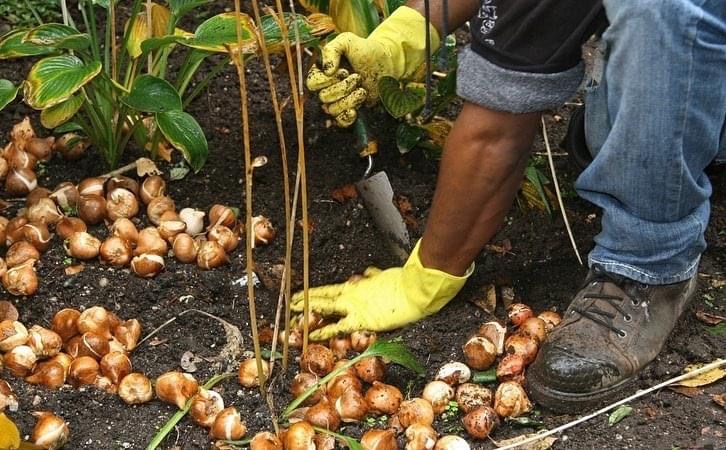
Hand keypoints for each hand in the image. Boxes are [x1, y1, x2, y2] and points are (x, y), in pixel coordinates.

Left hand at [290, 240, 470, 339]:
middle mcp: (352, 294)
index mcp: (357, 286)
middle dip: (306, 301)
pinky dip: (323, 332)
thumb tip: (368, 273)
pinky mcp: (362, 319)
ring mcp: (354, 306)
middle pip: (323, 297)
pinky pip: (338, 327)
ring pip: (324, 308)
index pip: (331, 291)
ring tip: (292, 314)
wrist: (415, 288)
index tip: (303, 295)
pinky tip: (310, 336)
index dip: (316, 293)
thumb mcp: (384, 276)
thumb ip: (374, 276)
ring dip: (307, 311)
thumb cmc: (404, 282)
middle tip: (291, 303)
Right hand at [305, 6, 439, 126]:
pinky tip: (355, 111)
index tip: (344, 71)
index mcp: (322, 71)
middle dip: (342, 88)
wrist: (386, 63)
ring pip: (333, 110)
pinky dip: (347, 118)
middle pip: (324, 97)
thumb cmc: (366, 50)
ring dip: (349, 100)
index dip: (328, 80)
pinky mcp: (349, 110)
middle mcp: (327, 87)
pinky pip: (340, 122)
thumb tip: (327, 71)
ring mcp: (338, 100)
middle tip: (357, 77)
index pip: (313, 83)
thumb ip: (331, 49)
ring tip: (362, 90)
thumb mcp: (347, 41)